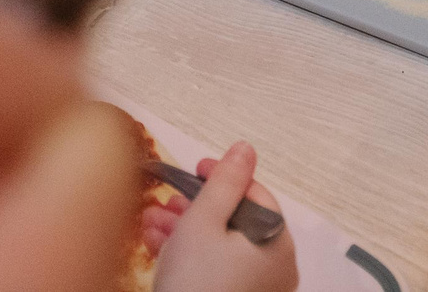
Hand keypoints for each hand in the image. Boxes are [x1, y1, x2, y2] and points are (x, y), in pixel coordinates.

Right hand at [142, 143, 297, 291]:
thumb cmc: (196, 282)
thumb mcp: (204, 221)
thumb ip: (225, 181)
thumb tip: (245, 149)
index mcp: (276, 242)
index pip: (254, 194)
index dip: (223, 176)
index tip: (195, 168)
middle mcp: (274, 268)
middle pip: (233, 222)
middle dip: (194, 207)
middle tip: (167, 199)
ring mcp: (256, 289)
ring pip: (219, 248)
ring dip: (183, 230)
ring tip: (151, 221)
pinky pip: (214, 271)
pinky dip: (189, 256)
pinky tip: (157, 245)